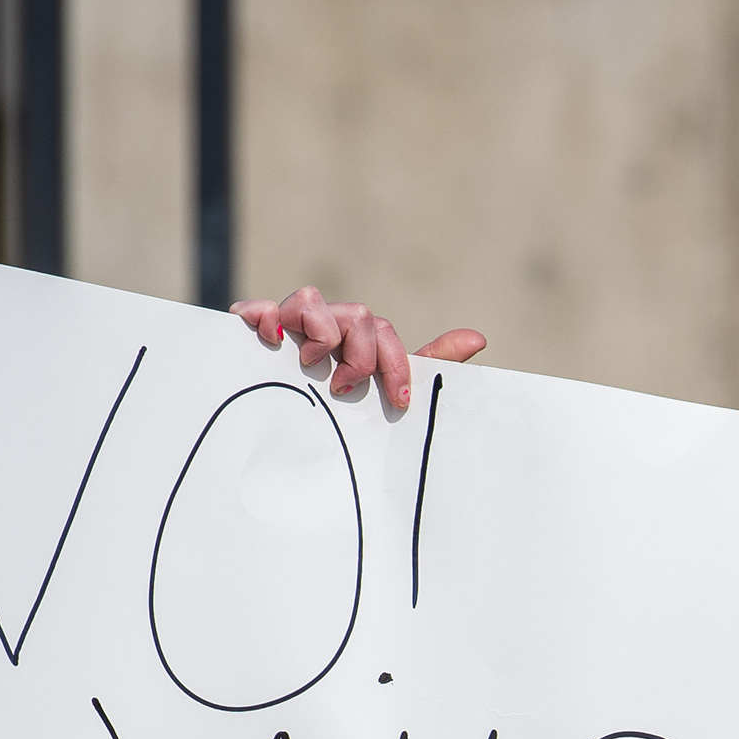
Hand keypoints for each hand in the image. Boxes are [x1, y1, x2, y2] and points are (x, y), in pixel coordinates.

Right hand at [227, 284, 484, 413]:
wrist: (293, 438)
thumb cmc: (346, 411)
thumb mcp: (388, 393)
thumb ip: (429, 363)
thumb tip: (479, 338)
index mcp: (359, 341)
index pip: (383, 333)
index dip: (395, 365)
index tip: (398, 402)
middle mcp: (329, 327)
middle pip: (355, 315)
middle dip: (360, 355)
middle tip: (346, 389)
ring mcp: (294, 327)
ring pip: (312, 301)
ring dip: (321, 333)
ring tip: (312, 366)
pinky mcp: (259, 331)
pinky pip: (263, 308)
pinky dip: (265, 315)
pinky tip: (271, 339)